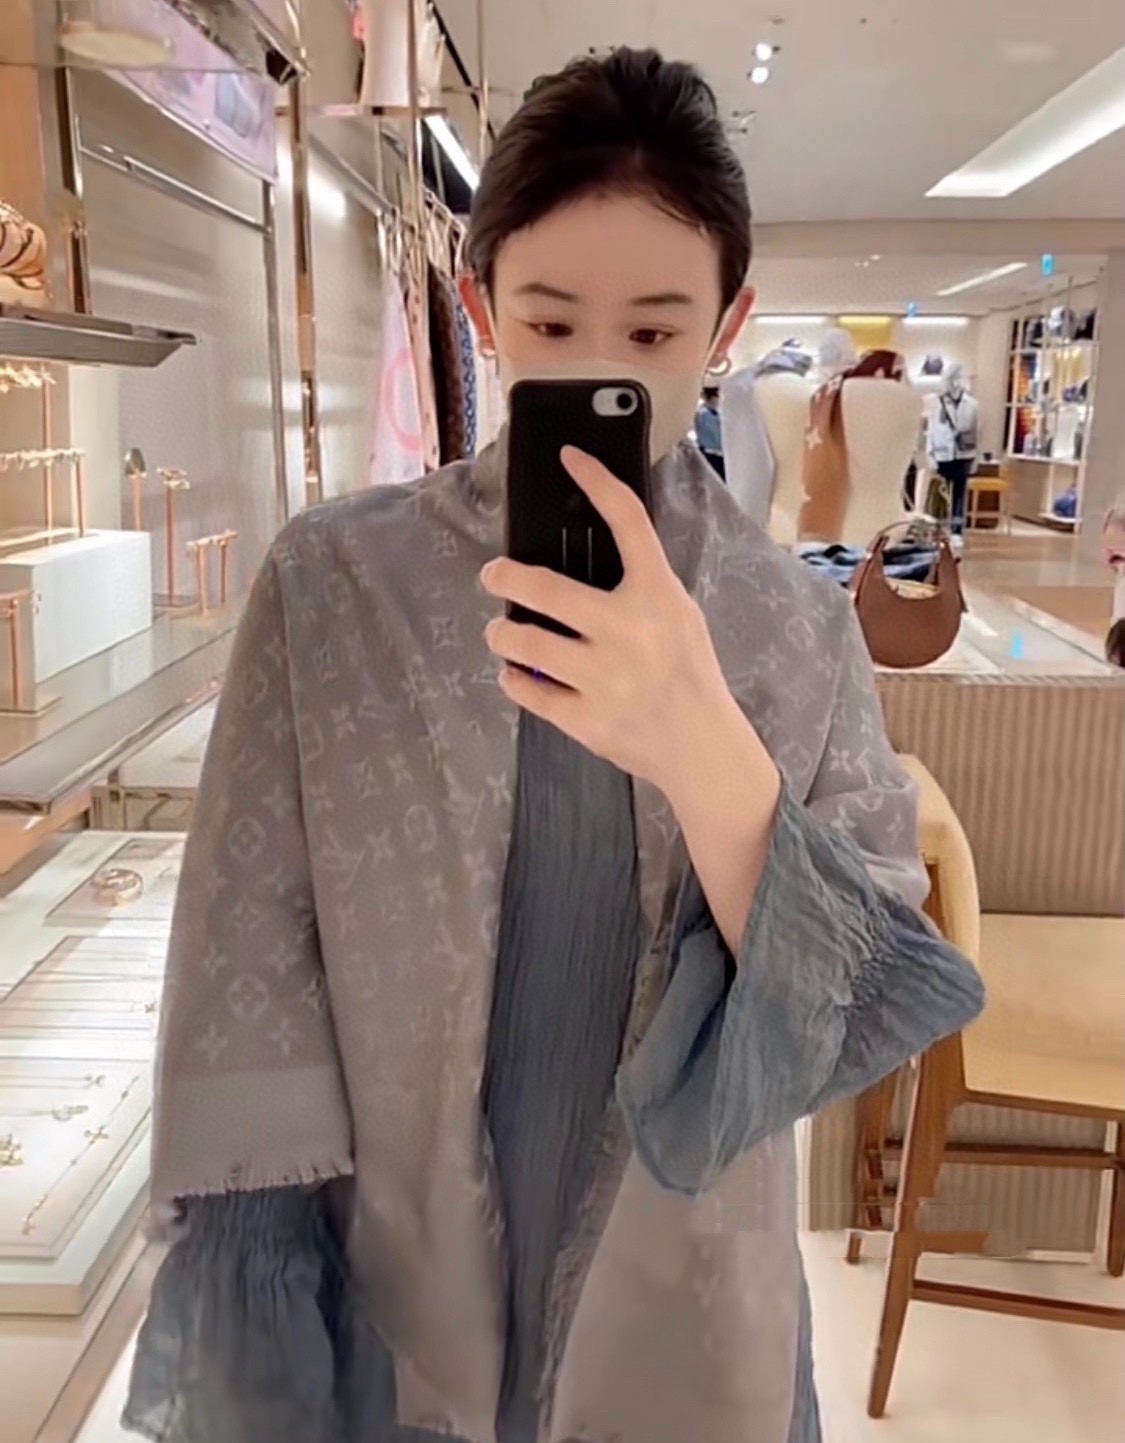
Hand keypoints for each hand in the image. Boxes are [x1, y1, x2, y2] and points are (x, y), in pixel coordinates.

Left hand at [480, 447, 748, 798]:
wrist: (701, 746)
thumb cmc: (686, 672)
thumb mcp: (677, 614)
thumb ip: (638, 585)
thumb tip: (576, 554)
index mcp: (656, 596)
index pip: (628, 522)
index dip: (597, 481)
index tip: (570, 457)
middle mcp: (628, 632)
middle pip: (544, 589)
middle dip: (503, 577)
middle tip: (493, 575)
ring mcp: (604, 678)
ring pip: (523, 643)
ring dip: (501, 635)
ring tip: (500, 634)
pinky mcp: (586, 719)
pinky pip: (526, 691)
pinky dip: (514, 679)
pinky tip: (516, 673)